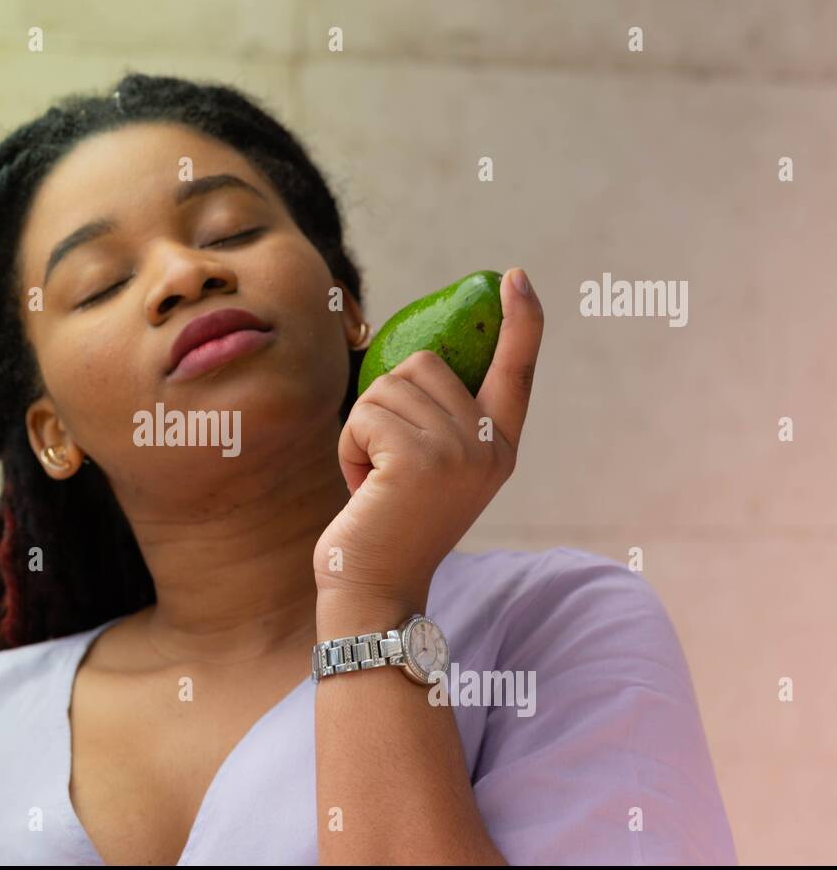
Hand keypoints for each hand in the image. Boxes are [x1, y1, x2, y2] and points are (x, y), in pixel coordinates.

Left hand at [314, 269, 543, 616]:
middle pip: (424, 364)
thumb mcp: (430, 472)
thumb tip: (416, 363)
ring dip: (363, 429)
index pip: (517, 371)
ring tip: (375, 481)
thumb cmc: (389, 529)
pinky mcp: (418, 457)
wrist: (374, 591)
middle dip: (386, 406)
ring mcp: (458, 450)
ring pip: (388, 386)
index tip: (514, 278)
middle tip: (386, 468)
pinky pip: (364, 413)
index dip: (519, 321)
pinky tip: (363, 488)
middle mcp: (489, 446)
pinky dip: (349, 446)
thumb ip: (439, 425)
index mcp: (500, 449)